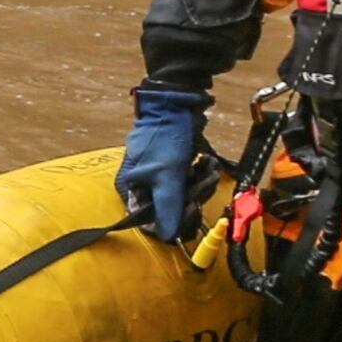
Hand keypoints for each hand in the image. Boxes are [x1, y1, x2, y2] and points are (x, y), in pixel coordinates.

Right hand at [118, 82, 211, 239]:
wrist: (178, 104)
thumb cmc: (165, 136)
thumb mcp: (167, 175)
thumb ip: (168, 207)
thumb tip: (168, 236)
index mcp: (133, 189)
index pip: (152, 221)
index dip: (174, 220)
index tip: (192, 209)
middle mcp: (144, 186)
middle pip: (171, 210)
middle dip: (193, 197)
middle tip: (205, 180)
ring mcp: (160, 177)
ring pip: (185, 197)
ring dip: (202, 185)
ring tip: (208, 168)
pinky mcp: (176, 168)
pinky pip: (191, 184)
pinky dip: (202, 176)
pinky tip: (207, 164)